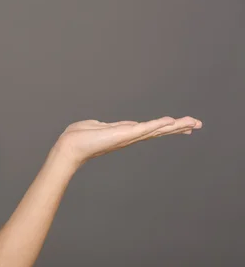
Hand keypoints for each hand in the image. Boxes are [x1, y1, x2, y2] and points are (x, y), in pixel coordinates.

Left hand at [55, 116, 202, 167]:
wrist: (70, 146)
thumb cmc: (78, 137)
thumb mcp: (94, 127)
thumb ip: (103, 125)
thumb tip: (104, 124)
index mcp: (124, 133)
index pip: (149, 129)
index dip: (165, 127)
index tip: (180, 125)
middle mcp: (129, 137)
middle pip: (158, 130)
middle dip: (178, 128)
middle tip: (197, 124)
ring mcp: (128, 136)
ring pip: (156, 130)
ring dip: (175, 126)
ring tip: (192, 122)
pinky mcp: (123, 135)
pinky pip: (144, 129)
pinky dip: (157, 125)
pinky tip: (171, 122)